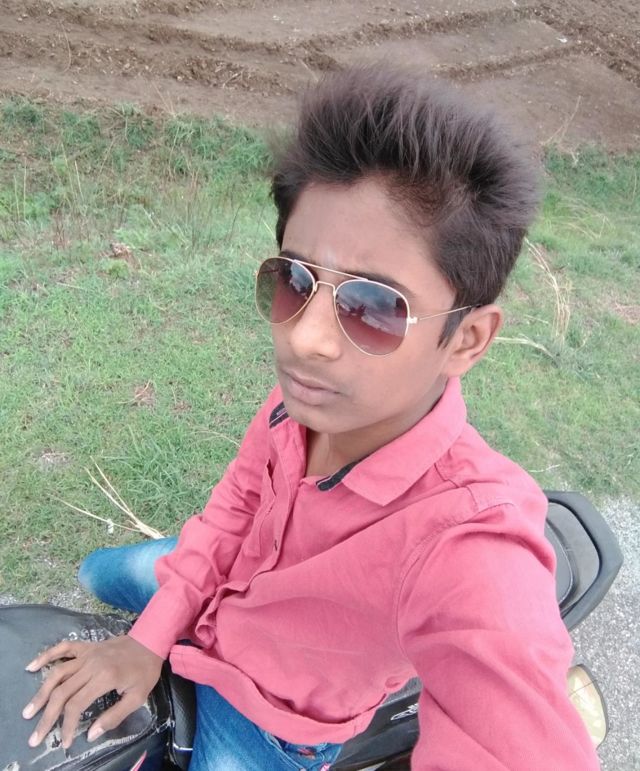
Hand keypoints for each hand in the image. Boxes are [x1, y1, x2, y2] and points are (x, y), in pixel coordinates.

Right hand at [22, 634, 162, 749]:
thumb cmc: (145, 670)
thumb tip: (91, 734)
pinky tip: (32, 667)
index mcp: (105, 678)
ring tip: (29, 710)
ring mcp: (87, 654)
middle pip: (62, 692)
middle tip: (36, 736)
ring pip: (57, 673)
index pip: (77, 704)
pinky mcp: (87, 646)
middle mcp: (92, 665)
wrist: (151, 640)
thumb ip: (114, 716)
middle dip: (47, 716)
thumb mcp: (137, 697)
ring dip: (41, 693)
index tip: (65, 741)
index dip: (68, 725)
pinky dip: (46, 656)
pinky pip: (63, 648)